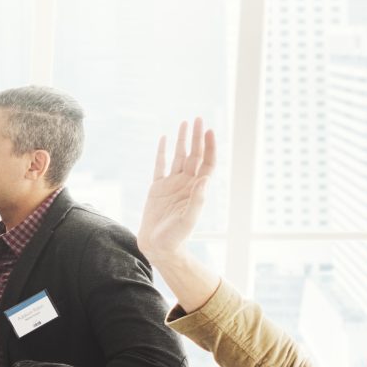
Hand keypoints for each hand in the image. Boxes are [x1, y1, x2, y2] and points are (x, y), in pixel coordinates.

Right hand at [138, 120, 221, 310]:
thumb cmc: (176, 237)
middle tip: (198, 119)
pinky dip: (162, 152)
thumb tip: (205, 179)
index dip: (209, 147)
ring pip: (178, 157)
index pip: (206, 162)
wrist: (159, 247)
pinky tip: (164, 139)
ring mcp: (172, 184)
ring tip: (185, 123)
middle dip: (197, 137)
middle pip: (194, 155)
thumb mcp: (188, 220)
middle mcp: (186, 183)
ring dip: (182, 140)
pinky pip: (160, 165)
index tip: (209, 131)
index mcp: (196, 189)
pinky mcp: (157, 188)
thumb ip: (197, 200)